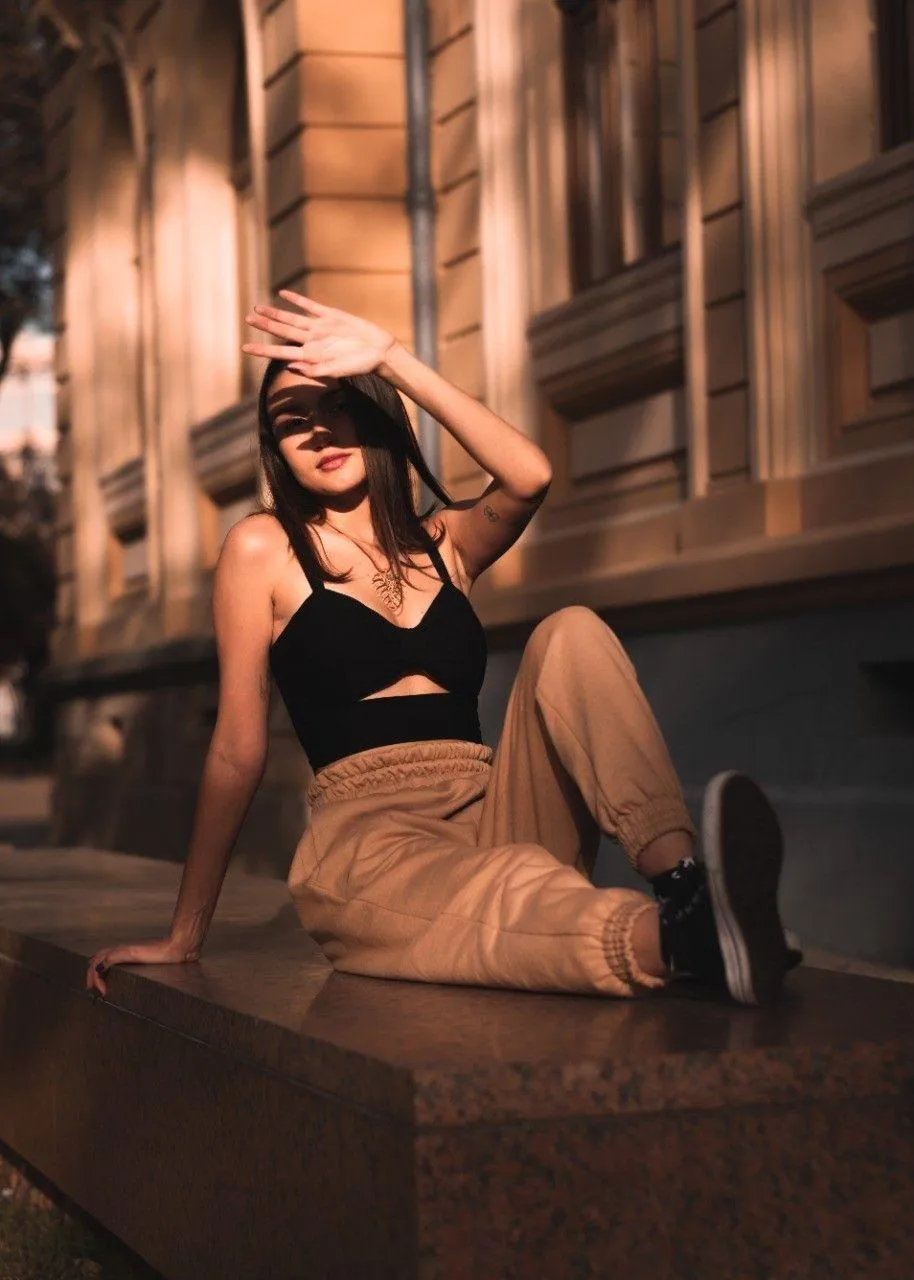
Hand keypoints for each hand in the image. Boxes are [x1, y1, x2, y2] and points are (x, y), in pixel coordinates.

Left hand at [85, 936, 197, 997]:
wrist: (175, 948)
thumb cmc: (168, 956)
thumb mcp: (152, 962)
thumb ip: (146, 964)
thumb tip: (147, 972)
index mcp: (127, 950)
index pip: (104, 956)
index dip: (98, 970)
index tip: (102, 985)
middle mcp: (122, 948)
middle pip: (97, 957)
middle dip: (90, 974)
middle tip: (90, 988)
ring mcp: (123, 950)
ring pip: (97, 960)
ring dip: (92, 976)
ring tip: (94, 989)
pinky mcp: (126, 954)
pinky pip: (105, 963)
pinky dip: (99, 976)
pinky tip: (102, 987)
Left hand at [242, 290, 398, 378]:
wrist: (380, 352)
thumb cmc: (361, 366)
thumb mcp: (338, 370)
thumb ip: (315, 370)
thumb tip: (290, 365)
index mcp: (311, 356)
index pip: (280, 352)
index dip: (262, 350)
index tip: (244, 349)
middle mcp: (312, 341)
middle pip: (283, 332)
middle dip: (265, 326)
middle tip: (246, 319)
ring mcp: (320, 328)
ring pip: (292, 318)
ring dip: (275, 313)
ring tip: (258, 308)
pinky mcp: (331, 316)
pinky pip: (310, 306)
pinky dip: (297, 300)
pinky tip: (283, 294)